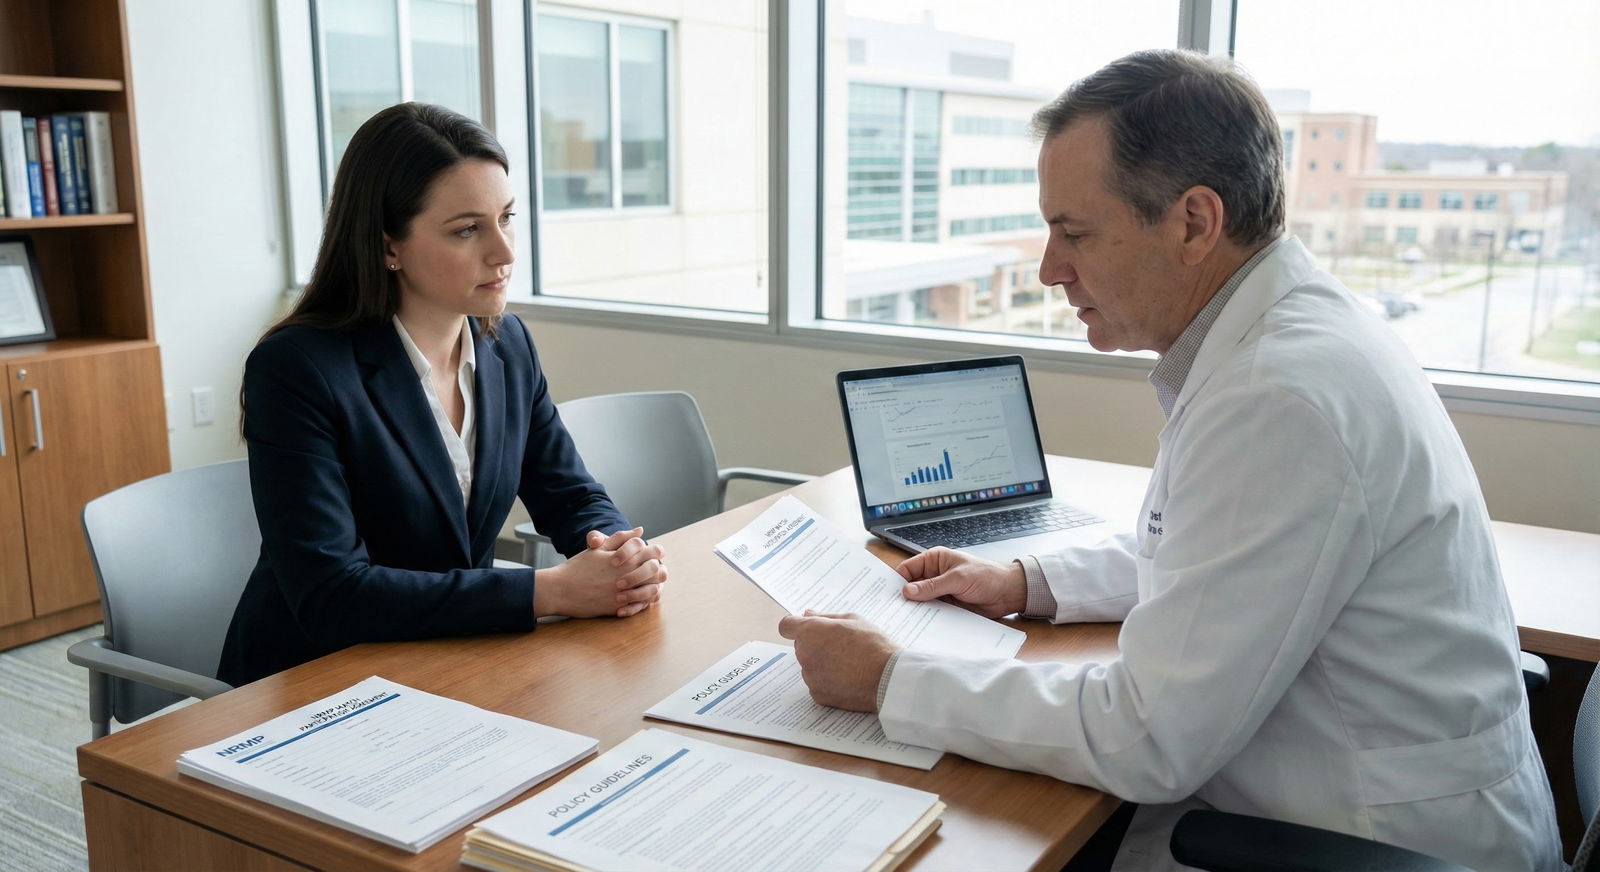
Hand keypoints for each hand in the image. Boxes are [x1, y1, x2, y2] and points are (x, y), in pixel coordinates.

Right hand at [533, 527, 665, 618]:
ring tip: (649, 586)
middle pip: (658, 570)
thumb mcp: (598, 549)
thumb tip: (640, 530)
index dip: (657, 553)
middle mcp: (627, 573)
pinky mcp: (618, 607)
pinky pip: (640, 605)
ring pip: (653, 590)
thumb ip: (621, 538)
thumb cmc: (577, 567)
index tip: (654, 556)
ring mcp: (624, 591)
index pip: (653, 551)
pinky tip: (639, 599)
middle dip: (659, 571)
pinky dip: (643, 602)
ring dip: (654, 587)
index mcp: (624, 557)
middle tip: (655, 572)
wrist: (560, 589)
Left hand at [776, 611, 897, 711]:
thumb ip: (824, 617)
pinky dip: (828, 682)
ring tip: (848, 664)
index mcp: (810, 632)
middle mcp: (804, 654)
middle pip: (800, 647)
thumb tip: (807, 614)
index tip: (805, 629)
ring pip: (810, 666)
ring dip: (822, 664)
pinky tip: (847, 679)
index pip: (786, 626)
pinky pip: (817, 684)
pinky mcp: (817, 695)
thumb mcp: (852, 620)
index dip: (795, 626)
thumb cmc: (874, 644)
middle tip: (841, 647)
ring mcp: (810, 677)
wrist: (888, 678)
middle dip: (815, 645)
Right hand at [895, 547, 1025, 618]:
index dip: (897, 581)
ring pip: (920, 602)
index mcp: (934, 560)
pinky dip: (926, 618)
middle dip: (903, 598)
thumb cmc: (986, 576)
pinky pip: (931, 612)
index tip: (887, 595)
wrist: (1008, 593)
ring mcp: (939, 592)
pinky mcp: (946, 606)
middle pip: (911, 587)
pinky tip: (919, 626)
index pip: (907, 569)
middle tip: (892, 611)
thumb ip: (932, 586)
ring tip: (903, 621)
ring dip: (915, 610)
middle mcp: (934, 575)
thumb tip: (907, 591)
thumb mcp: (958, 578)